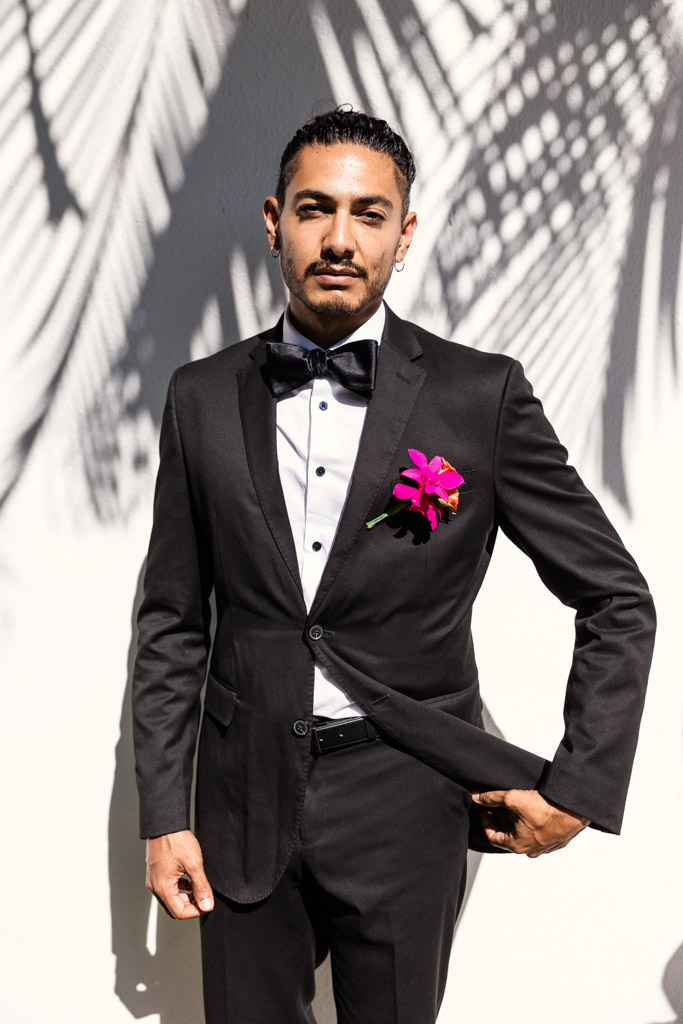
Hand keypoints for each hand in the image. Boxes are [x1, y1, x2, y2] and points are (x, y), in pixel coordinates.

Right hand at [145, 830, 213, 917]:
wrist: (164, 823)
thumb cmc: (176, 840)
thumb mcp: (194, 864)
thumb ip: (201, 887)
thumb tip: (206, 905)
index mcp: (162, 887)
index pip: (179, 912)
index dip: (196, 912)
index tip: (207, 904)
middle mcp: (155, 886)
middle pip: (173, 908)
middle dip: (190, 906)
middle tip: (204, 897)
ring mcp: (154, 879)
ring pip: (170, 898)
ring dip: (185, 897)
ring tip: (199, 887)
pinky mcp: (156, 872)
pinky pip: (167, 888)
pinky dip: (179, 888)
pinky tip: (190, 879)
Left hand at [471, 789, 589, 857]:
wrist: (575, 809)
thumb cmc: (547, 808)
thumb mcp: (513, 798)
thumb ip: (492, 798)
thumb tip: (477, 797)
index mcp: (517, 845)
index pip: (492, 836)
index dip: (485, 819)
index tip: (483, 807)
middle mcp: (530, 850)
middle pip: (508, 834)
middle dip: (500, 817)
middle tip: (496, 802)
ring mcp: (545, 847)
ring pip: (523, 834)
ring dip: (515, 819)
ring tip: (513, 801)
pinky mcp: (557, 840)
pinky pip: (538, 832)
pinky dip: (530, 821)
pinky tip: (531, 807)